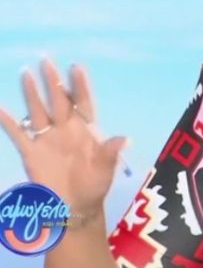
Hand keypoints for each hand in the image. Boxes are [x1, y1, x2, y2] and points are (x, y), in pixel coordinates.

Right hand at [0, 57, 127, 215]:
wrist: (75, 206)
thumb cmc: (95, 185)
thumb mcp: (106, 168)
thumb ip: (111, 152)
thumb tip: (124, 139)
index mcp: (86, 129)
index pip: (82, 102)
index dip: (80, 85)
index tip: (77, 66)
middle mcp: (65, 129)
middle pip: (58, 100)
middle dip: (52, 81)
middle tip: (46, 60)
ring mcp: (48, 138)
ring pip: (38, 110)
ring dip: (31, 93)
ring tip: (25, 73)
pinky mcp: (32, 152)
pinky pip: (18, 133)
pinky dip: (8, 121)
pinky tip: (0, 107)